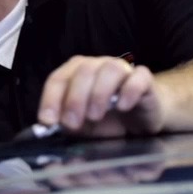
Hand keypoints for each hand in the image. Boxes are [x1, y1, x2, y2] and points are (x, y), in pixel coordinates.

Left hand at [38, 56, 167, 137]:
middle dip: (74, 99)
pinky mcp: (144, 79)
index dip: (50, 99)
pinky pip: (138, 77)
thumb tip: (48, 128)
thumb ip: (66, 123)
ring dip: (99, 94)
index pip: (58, 79)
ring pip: (110, 69)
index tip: (48, 121)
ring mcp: (122, 69)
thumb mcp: (82, 125)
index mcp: (77, 73)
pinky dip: (129, 91)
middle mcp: (98, 65)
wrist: (142, 118)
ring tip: (95, 116)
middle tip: (72, 123)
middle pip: (83, 71)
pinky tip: (123, 107)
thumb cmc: (108, 119)